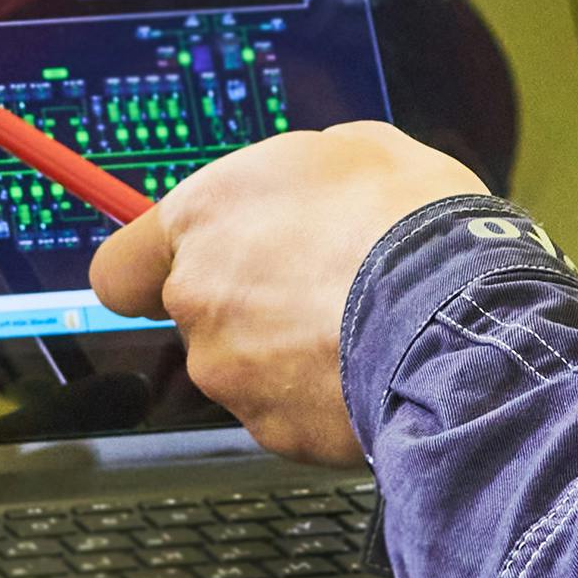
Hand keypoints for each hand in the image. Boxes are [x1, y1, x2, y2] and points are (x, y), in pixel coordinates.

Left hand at [85, 122, 490, 464]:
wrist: (457, 316)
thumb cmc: (408, 223)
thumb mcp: (355, 147)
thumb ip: (294, 173)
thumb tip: (299, 188)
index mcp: (202, 218)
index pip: (120, 269)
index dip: (149, 273)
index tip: (178, 271)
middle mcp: (198, 298)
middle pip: (196, 315)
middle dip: (245, 307)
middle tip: (314, 288)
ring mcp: (231, 372)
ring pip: (243, 368)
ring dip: (285, 353)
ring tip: (356, 328)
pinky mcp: (274, 430)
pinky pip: (288, 412)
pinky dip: (320, 397)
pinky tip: (368, 369)